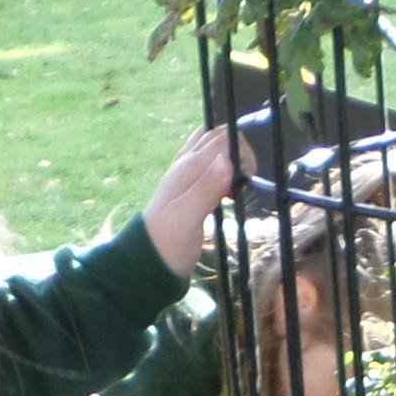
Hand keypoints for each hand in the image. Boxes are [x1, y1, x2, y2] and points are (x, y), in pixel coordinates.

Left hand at [142, 125, 237, 279]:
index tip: (247, 181)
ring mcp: (186, 173)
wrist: (148, 260)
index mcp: (188, 167)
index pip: (222, 138)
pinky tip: (225, 194)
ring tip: (234, 190)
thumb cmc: (169, 243)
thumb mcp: (187, 219)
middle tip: (242, 186)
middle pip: (219, 136)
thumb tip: (227, 161)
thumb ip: (205, 189)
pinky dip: (224, 172)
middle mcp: (186, 163)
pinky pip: (210, 164)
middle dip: (239, 153)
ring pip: (214, 148)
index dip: (242, 153)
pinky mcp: (190, 186)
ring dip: (232, 160)